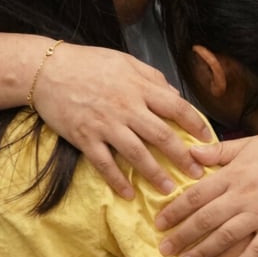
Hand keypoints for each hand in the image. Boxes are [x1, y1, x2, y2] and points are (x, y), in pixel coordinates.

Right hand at [34, 44, 209, 197]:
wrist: (48, 70)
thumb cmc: (89, 63)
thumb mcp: (125, 61)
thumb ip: (152, 78)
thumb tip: (175, 95)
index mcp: (139, 87)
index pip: (176, 107)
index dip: (196, 125)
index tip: (208, 140)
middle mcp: (126, 107)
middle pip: (162, 136)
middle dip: (182, 157)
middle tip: (197, 174)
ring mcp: (105, 125)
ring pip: (137, 154)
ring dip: (155, 174)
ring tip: (169, 189)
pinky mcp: (85, 138)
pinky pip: (105, 164)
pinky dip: (117, 181)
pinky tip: (128, 195)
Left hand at [155, 132, 257, 256]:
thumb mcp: (248, 144)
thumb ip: (218, 151)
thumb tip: (190, 153)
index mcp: (233, 174)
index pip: (196, 195)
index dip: (175, 210)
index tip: (159, 222)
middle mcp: (244, 196)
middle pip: (205, 219)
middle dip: (181, 236)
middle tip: (162, 249)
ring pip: (225, 238)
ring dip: (202, 253)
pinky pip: (257, 252)